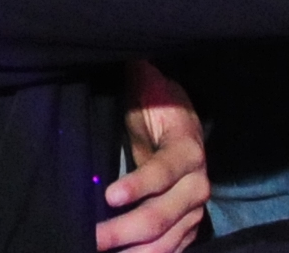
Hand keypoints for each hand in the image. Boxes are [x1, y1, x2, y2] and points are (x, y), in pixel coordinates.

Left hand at [98, 62, 210, 252]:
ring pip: (165, 241)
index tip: (110, 196)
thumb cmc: (158, 107)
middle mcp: (196, 187)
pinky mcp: (187, 229)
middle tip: (91, 239)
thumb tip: (130, 55)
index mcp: (187, 151)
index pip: (162, 172)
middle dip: (123, 230)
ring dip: (132, 251)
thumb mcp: (150, 87)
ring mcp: (193, 213)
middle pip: (161, 217)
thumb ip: (142, 75)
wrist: (183, 129)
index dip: (138, 185)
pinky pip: (170, 251)